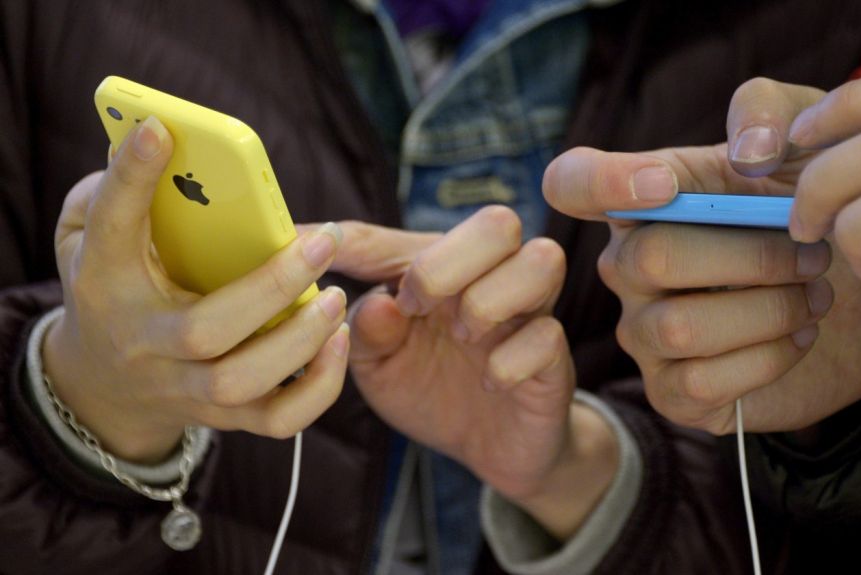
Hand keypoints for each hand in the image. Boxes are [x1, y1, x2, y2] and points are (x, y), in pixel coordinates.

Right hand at [44, 117, 349, 461]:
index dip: (132, 179)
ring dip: (300, 341)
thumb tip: (161, 140)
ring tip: (335, 297)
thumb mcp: (94, 236)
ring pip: (241, 383)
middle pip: (204, 331)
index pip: (112, 226)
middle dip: (271, 287)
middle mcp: (145, 342)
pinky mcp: (226, 417)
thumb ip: (119, 191)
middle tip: (325, 243)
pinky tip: (340, 341)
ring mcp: (185, 389)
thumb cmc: (116, 288)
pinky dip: (319, 388)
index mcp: (105, 282)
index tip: (163, 131)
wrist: (106, 383)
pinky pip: (278, 419)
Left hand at [326, 209, 618, 538]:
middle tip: (417, 306)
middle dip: (447, 262)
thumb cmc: (433, 389)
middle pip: (497, 221)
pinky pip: (548, 335)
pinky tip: (491, 382)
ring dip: (490, 298)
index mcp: (437, 271)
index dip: (338, 239)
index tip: (295, 242)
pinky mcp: (554, 357)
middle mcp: (490, 277)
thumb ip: (367, 335)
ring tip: (463, 336)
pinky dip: (511, 360)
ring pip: (541, 259)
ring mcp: (529, 313)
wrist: (494, 447)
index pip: (385, 239)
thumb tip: (375, 304)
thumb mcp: (382, 368)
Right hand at [542, 76, 860, 433]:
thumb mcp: (807, 144)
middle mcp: (627, 266)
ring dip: (769, 310)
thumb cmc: (813, 215)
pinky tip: (800, 337)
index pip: (571, 182)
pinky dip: (766, 360)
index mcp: (643, 198)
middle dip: (752, 257)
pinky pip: (698, 383)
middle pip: (651, 257)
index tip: (667, 186)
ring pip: (678, 327)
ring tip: (816, 296)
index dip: (599, 182)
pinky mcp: (674, 392)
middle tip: (814, 254)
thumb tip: (747, 154)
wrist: (860, 302)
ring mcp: (644, 332)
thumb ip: (772, 112)